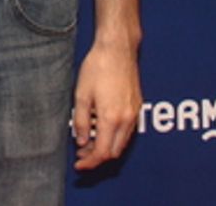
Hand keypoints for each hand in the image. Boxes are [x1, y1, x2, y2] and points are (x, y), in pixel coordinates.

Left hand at [72, 42, 141, 169]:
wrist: (118, 50)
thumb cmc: (97, 68)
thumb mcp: (81, 95)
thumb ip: (81, 121)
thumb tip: (81, 142)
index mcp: (112, 118)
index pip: (102, 151)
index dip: (89, 162)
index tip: (78, 165)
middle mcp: (127, 120)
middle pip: (114, 151)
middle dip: (96, 157)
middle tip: (80, 154)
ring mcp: (135, 114)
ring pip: (122, 143)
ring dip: (105, 147)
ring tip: (86, 142)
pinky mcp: (137, 107)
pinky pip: (127, 131)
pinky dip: (113, 137)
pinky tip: (99, 129)